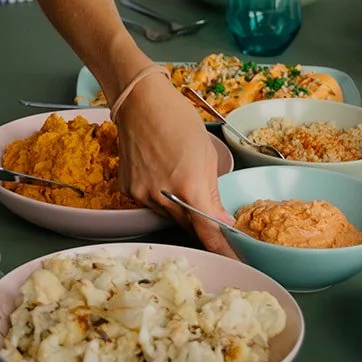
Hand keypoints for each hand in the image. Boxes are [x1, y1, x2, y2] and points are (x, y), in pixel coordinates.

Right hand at [116, 75, 235, 255]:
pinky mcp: (128, 190)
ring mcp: (142, 195)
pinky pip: (151, 204)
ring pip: (168, 215)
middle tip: (209, 212)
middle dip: (200, 223)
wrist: (140, 102)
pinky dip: (160, 197)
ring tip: (180, 178)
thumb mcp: (206, 154)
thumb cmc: (179, 120)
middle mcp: (164, 197)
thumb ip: (213, 193)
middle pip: (187, 225)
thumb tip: (222, 222)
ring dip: (180, 208)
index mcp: (190, 187)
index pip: (207, 232)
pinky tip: (162, 174)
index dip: (222, 249)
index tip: (233, 260)